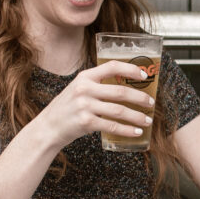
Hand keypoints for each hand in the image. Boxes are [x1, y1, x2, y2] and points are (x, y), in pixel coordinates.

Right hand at [35, 60, 155, 149]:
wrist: (48, 127)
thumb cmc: (66, 108)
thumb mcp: (78, 89)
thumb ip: (97, 85)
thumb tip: (125, 85)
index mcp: (85, 77)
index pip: (112, 66)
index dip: (131, 69)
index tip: (144, 75)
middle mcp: (85, 89)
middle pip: (121, 91)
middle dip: (140, 98)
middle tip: (151, 103)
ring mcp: (85, 106)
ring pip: (120, 110)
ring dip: (137, 116)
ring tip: (147, 120)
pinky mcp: (86, 122)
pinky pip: (112, 126)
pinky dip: (127, 130)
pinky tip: (136, 132)